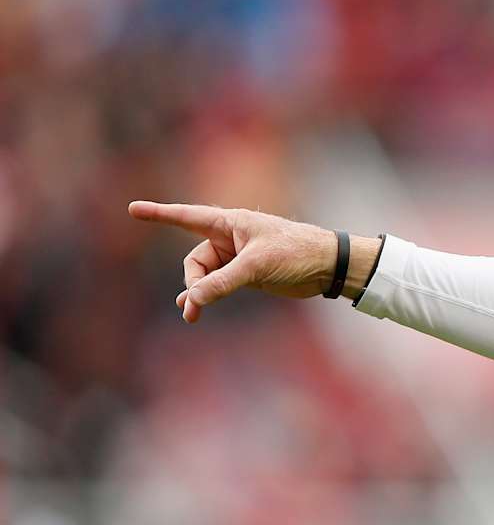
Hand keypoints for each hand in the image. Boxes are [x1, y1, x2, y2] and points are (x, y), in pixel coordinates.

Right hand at [127, 201, 335, 322]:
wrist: (328, 266)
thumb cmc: (296, 252)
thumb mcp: (256, 266)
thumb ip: (223, 282)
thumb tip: (194, 299)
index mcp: (230, 223)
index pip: (187, 217)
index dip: (160, 214)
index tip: (133, 209)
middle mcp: (230, 238)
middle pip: (195, 261)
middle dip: (193, 282)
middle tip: (196, 303)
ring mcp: (237, 259)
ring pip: (205, 277)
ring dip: (198, 294)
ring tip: (191, 315)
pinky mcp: (247, 276)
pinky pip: (219, 286)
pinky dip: (208, 297)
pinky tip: (194, 310)